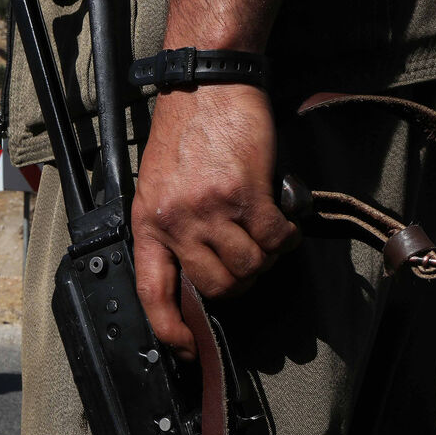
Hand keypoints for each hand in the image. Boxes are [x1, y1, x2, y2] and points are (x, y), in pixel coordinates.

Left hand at [132, 84, 298, 358]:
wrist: (206, 86)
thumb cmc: (185, 134)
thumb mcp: (158, 188)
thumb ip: (172, 230)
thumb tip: (197, 275)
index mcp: (149, 223)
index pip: (152, 291)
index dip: (170, 328)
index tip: (186, 348)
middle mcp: (177, 221)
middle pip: (218, 287)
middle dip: (240, 282)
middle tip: (250, 259)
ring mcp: (211, 209)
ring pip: (250, 266)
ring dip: (266, 258)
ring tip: (266, 234)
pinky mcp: (246, 193)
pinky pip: (275, 239)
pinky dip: (286, 237)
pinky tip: (283, 219)